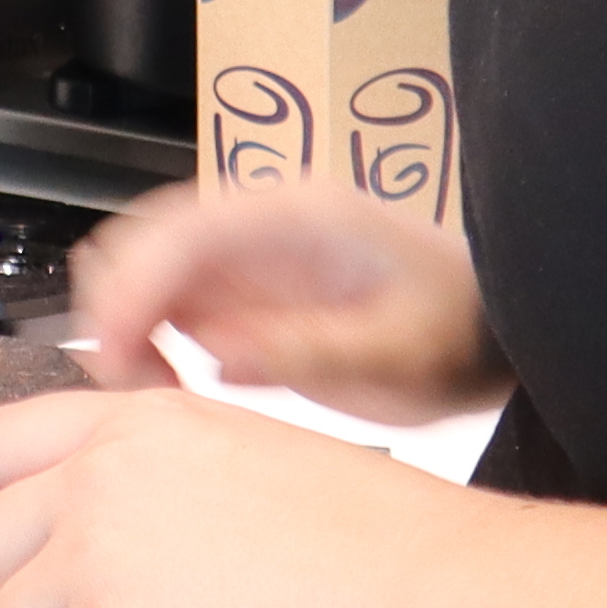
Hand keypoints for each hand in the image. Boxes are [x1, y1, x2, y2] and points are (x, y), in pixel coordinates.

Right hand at [60, 181, 505, 424]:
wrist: (494, 336)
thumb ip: (311, 349)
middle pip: (145, 240)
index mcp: (299, 215)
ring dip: (122, 325)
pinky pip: (165, 305)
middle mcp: (259, 223)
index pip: (183, 230)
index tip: (112, 352)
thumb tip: (215, 353)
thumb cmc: (460, 336)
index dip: (133, 285)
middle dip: (114, 305)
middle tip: (120, 384)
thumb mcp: (399, 353)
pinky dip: (145, 342)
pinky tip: (163, 387)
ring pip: (142, 271)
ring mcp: (245, 256)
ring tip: (140, 392)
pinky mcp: (240, 292)